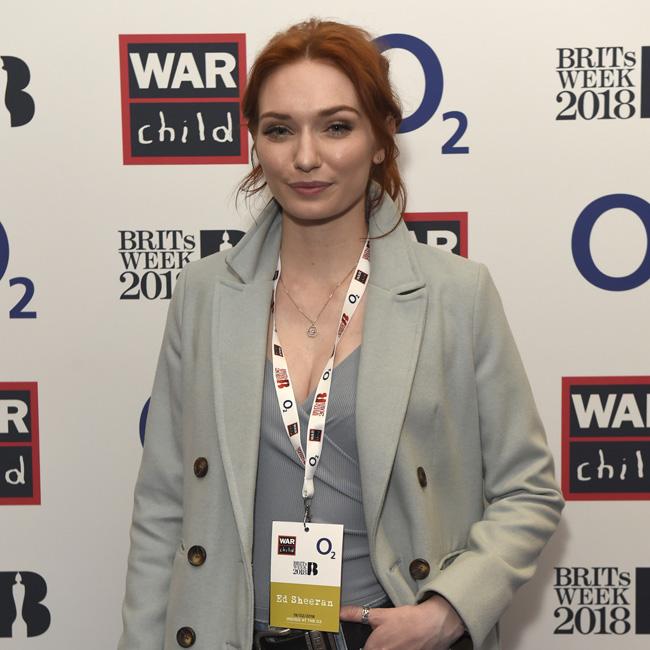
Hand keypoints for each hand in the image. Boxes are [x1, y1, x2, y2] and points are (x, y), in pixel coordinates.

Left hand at [339, 595, 465, 649]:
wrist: (433, 625)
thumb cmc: (408, 620)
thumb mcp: (380, 614)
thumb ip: (357, 614)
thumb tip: (340, 612)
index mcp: (374, 648)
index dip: (365, 644)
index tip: (372, 640)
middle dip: (376, 645)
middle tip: (387, 636)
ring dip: (385, 647)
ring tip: (396, 640)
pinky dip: (398, 648)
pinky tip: (402, 644)